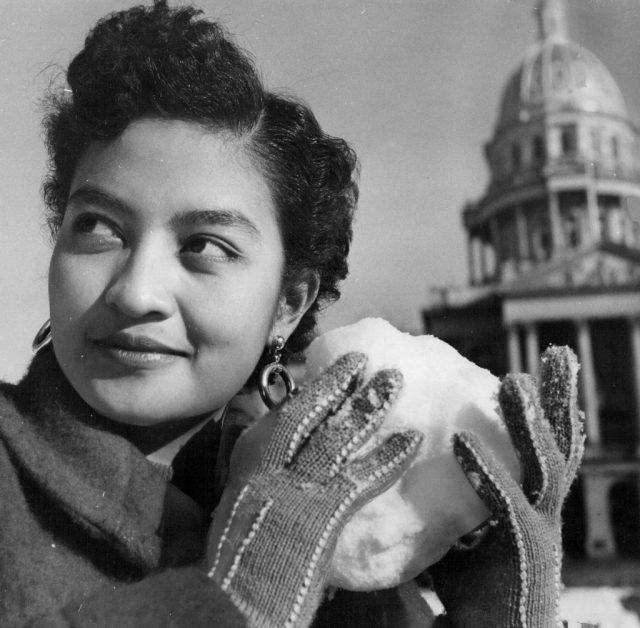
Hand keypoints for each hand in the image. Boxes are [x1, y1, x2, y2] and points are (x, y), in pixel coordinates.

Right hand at [207, 352, 422, 627]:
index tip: (342, 365)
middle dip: (339, 383)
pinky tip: (411, 440)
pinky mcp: (322, 510)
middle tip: (368, 361)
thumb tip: (285, 433)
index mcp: (251, 453)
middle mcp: (270, 460)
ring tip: (393, 380)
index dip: (318, 386)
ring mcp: (296, 483)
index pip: (288, 410)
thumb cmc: (241, 546)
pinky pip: (361, 477)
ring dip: (368, 406)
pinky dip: (388, 457)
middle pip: (310, 411)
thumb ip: (267, 461)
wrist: (237, 593)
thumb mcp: (245, 493)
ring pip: (337, 434)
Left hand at [428, 345, 584, 627]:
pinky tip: (462, 438)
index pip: (548, 447)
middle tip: (557, 354)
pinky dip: (486, 469)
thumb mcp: (462, 534)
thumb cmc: (474, 592)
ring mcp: (539, 532)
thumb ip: (449, 501)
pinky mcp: (524, 555)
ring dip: (532, 421)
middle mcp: (544, 512)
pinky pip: (505, 503)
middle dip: (561, 399)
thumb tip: (412, 470)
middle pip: (561, 446)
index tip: (546, 369)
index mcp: (534, 503)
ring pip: (546, 466)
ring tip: (515, 380)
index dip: (553, 410)